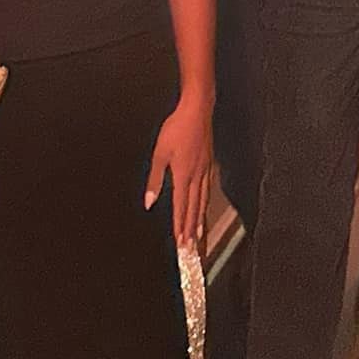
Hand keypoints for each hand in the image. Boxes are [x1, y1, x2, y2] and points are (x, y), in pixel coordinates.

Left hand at [146, 95, 213, 247]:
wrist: (197, 110)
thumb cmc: (176, 129)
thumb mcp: (160, 153)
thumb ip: (154, 180)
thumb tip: (149, 202)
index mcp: (183, 176)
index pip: (180, 207)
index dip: (180, 225)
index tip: (181, 243)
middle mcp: (197, 176)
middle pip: (194, 208)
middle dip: (191, 229)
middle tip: (192, 248)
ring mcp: (205, 170)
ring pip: (203, 200)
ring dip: (200, 219)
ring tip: (200, 234)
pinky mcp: (209, 163)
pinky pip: (208, 189)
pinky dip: (206, 202)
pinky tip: (205, 205)